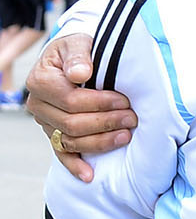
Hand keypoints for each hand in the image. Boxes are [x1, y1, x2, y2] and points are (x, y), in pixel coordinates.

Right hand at [27, 34, 130, 180]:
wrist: (72, 58)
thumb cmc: (78, 50)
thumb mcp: (78, 43)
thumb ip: (79, 55)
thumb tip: (81, 72)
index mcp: (41, 81)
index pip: (71, 100)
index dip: (100, 103)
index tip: (124, 101)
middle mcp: (38, 105)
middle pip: (72, 122)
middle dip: (105, 122)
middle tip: (132, 118)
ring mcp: (45, 122)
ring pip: (70, 140)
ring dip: (100, 142)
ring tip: (126, 136)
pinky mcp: (53, 133)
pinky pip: (62, 153)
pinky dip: (75, 166)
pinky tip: (90, 175)